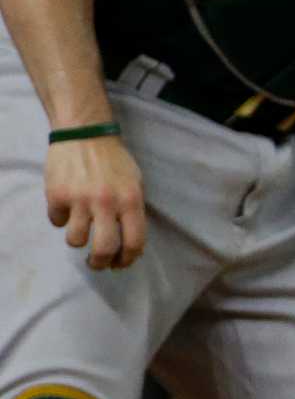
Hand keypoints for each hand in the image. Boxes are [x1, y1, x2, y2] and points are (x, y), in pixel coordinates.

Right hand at [47, 134, 146, 269]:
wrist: (84, 134)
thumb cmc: (114, 161)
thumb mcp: (135, 183)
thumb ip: (133, 211)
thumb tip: (131, 244)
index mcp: (131, 200)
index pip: (134, 242)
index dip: (127, 259)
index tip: (120, 264)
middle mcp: (106, 202)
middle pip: (104, 249)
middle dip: (100, 263)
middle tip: (97, 263)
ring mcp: (79, 199)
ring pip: (76, 240)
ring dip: (78, 240)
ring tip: (81, 229)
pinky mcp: (56, 195)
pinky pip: (57, 221)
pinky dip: (61, 219)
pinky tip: (67, 208)